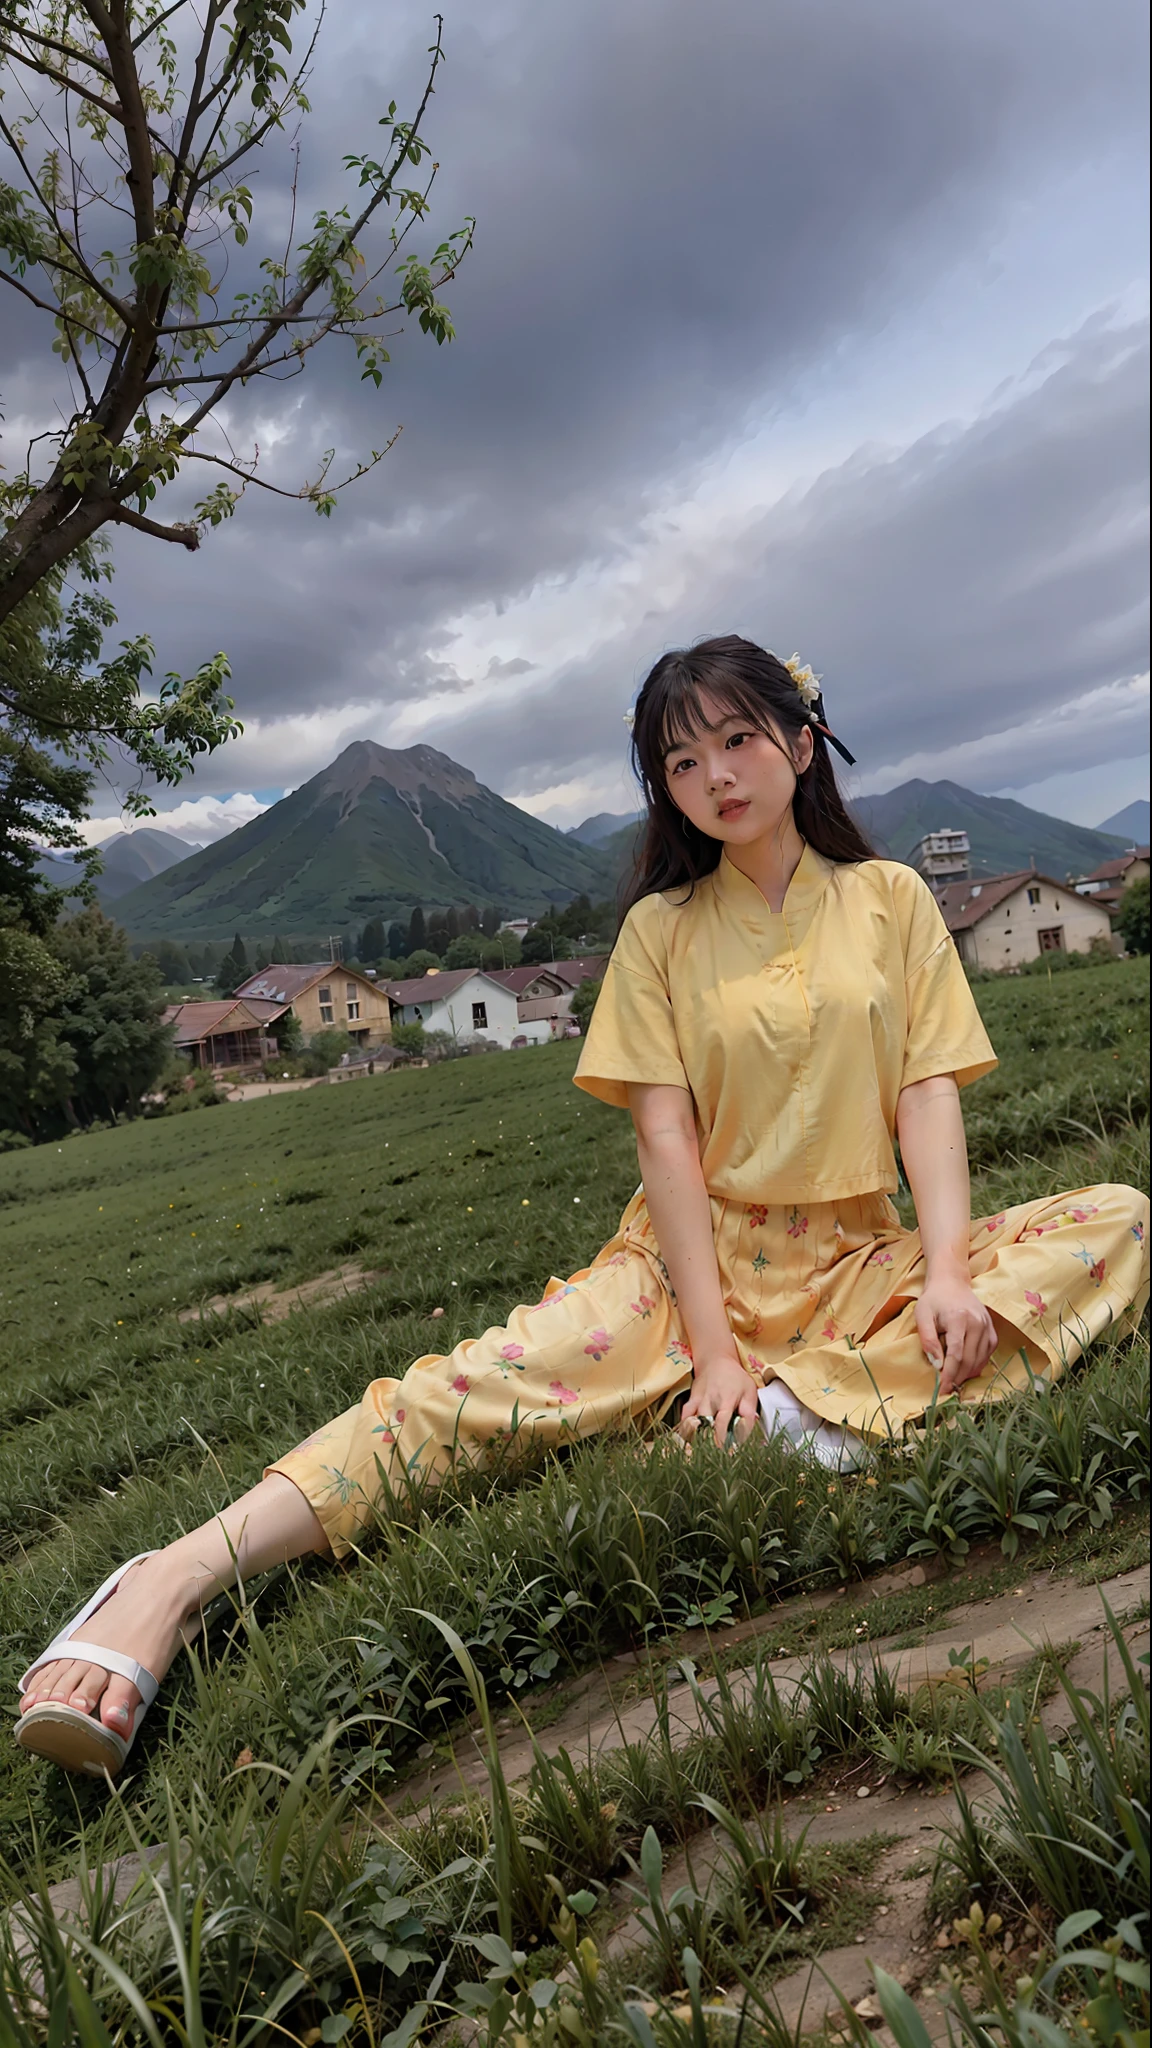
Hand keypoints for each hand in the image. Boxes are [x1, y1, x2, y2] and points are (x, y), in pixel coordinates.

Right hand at [677, 1352, 759, 1447]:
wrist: (716, 1360)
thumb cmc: (736, 1378)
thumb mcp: (750, 1391)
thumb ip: (749, 1412)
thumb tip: (746, 1432)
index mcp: (727, 1399)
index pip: (722, 1422)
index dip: (721, 1438)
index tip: (724, 1453)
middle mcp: (710, 1400)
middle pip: (705, 1425)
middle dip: (707, 1442)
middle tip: (710, 1459)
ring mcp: (698, 1400)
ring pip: (693, 1422)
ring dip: (695, 1439)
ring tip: (696, 1455)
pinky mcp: (691, 1401)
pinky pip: (684, 1416)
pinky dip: (684, 1429)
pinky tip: (686, 1441)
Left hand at [915, 1272, 996, 1395]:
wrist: (951, 1283)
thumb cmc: (934, 1299)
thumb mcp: (922, 1315)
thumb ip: (928, 1339)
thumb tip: (936, 1364)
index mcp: (959, 1318)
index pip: (956, 1354)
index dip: (949, 1374)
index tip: (942, 1389)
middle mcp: (977, 1323)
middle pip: (969, 1359)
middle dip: (958, 1377)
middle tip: (947, 1389)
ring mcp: (987, 1326)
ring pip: (980, 1359)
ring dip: (967, 1374)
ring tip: (954, 1381)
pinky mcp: (991, 1329)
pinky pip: (987, 1353)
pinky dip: (978, 1364)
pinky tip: (967, 1369)